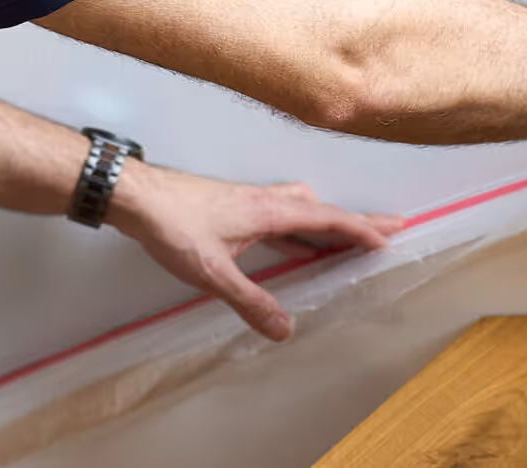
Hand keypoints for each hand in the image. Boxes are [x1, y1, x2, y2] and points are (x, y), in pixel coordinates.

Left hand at [106, 161, 405, 341]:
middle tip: (389, 227)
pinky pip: (280, 216)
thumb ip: (250, 301)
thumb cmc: (174, 227)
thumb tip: (285, 329)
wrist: (136, 196)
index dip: (360, 229)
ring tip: (347, 239)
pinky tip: (293, 245)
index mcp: (270, 211)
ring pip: (301, 209)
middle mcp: (266, 200)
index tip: (389, 238)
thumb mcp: (213, 273)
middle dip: (356, 220)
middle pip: (322, 208)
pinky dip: (298, 229)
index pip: (327, 218)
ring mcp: (249, 201)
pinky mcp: (232, 207)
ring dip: (327, 222)